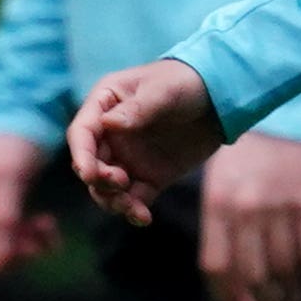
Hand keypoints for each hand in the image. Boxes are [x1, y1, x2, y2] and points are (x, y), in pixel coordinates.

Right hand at [0, 131, 60, 274]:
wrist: (24, 112)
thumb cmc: (11, 138)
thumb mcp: (8, 174)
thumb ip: (4, 213)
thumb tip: (3, 253)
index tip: (8, 257)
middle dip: (5, 253)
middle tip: (36, 245)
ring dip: (21, 247)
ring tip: (48, 232)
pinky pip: (5, 235)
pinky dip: (27, 238)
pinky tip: (48, 227)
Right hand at [69, 60, 227, 224]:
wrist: (219, 100)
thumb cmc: (186, 82)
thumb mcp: (164, 90)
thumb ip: (138, 108)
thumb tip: (107, 124)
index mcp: (105, 105)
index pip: (82, 133)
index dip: (81, 155)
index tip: (89, 174)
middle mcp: (110, 135)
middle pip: (89, 164)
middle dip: (98, 179)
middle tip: (121, 182)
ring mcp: (127, 158)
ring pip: (106, 187)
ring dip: (112, 200)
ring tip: (133, 207)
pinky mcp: (147, 177)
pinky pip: (133, 199)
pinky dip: (133, 211)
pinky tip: (143, 218)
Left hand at [199, 131, 300, 300]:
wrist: (290, 111)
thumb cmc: (251, 152)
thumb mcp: (223, 180)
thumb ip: (226, 226)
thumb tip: (235, 278)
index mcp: (217, 204)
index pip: (216, 265)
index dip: (226, 296)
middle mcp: (246, 209)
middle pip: (252, 275)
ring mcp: (280, 206)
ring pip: (283, 269)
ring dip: (287, 294)